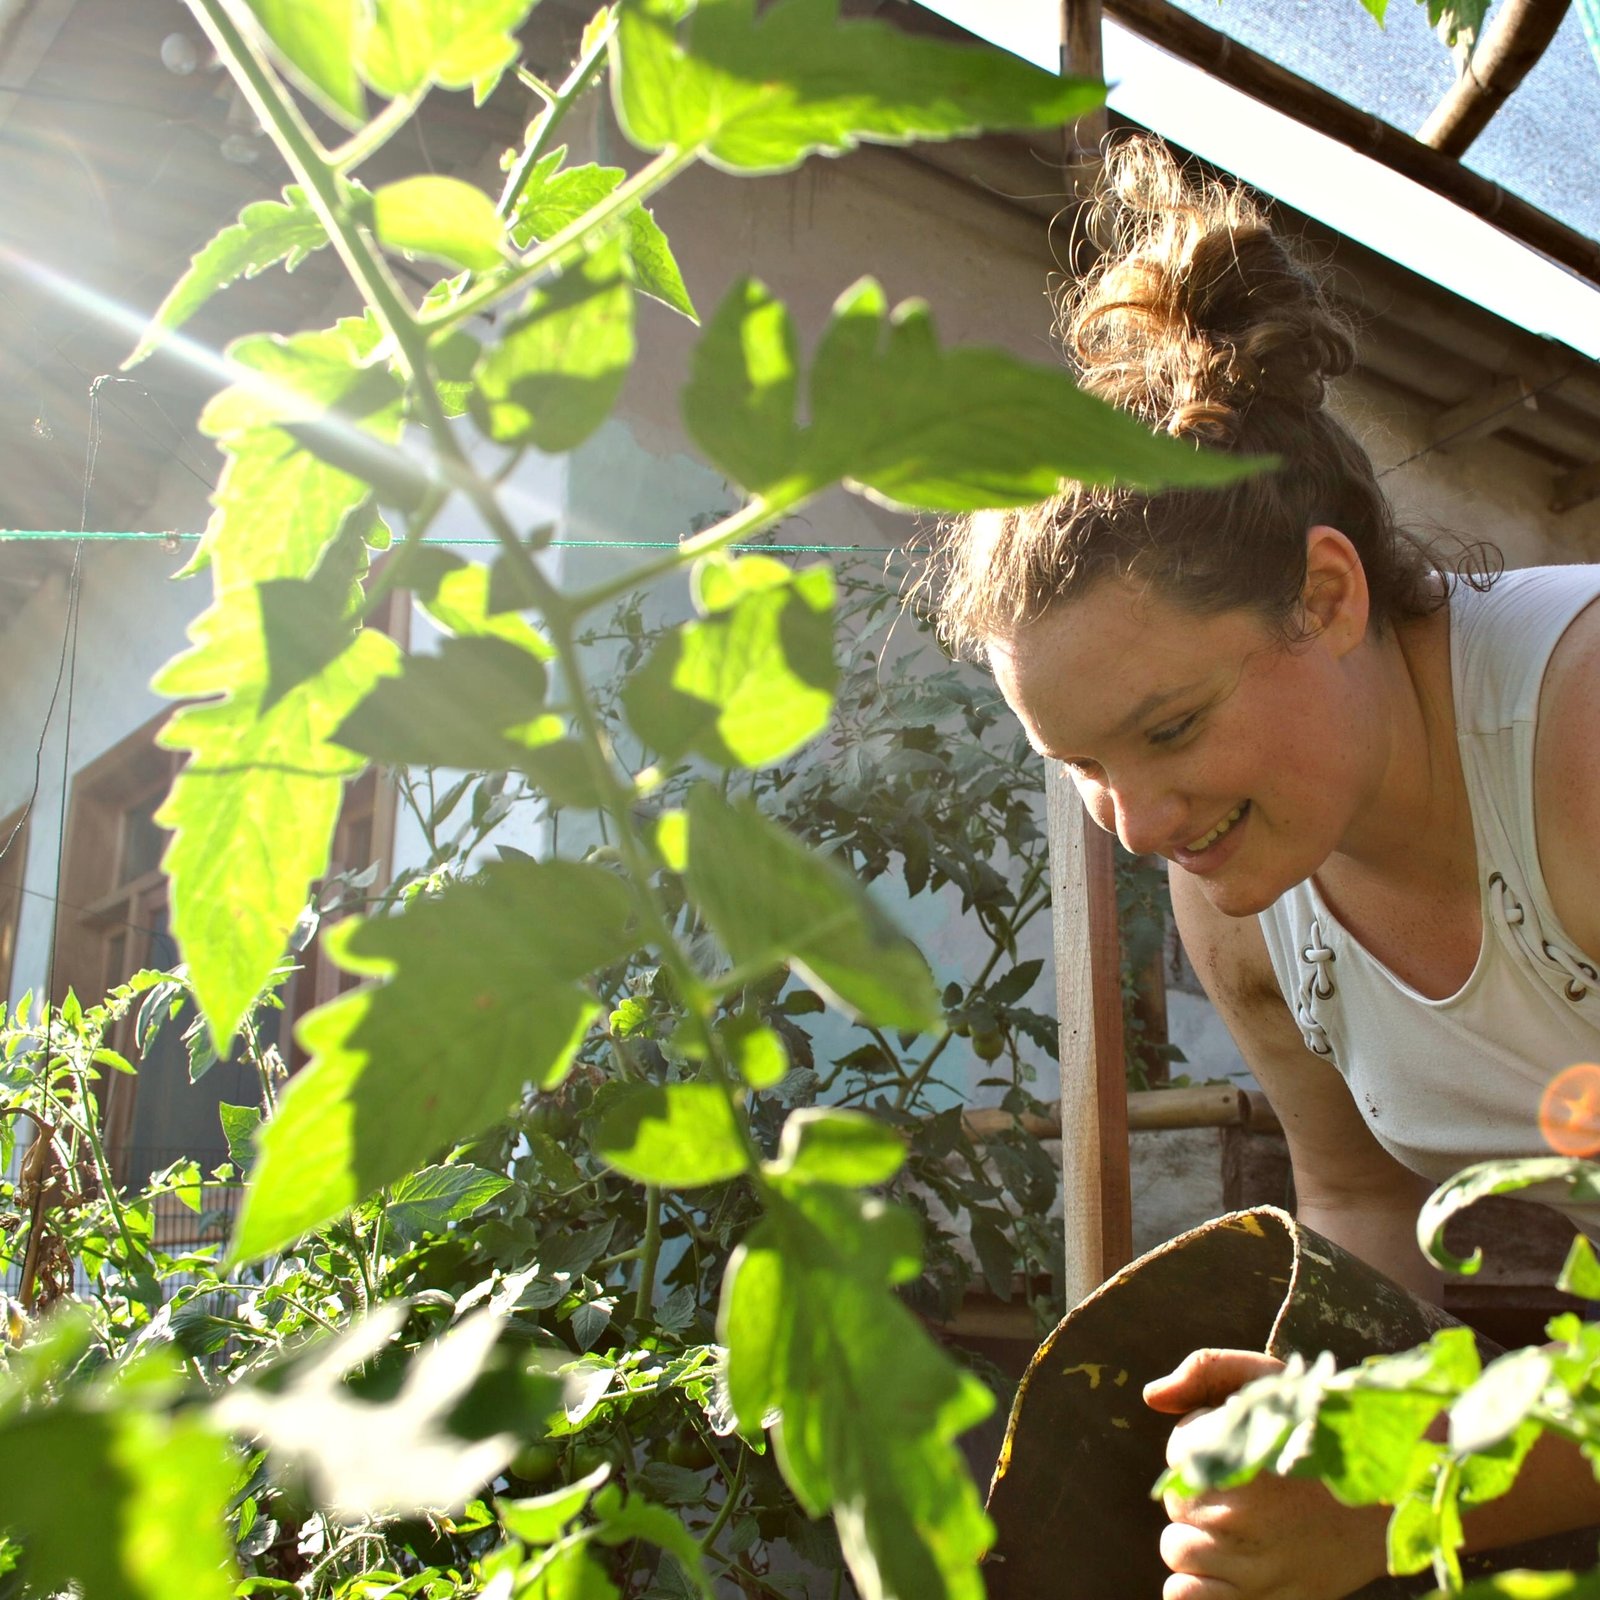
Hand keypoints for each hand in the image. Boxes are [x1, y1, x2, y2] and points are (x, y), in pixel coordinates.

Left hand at [1145, 1349, 1389, 1599]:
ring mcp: (1256, 1566)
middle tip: (1243, 1488)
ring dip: (1198, 1538)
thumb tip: (1152, 1396)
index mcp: (1240, 1456)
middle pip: (1175, 1504)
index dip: (1201, 1442)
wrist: (1393, 1499)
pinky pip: (1188, 1598)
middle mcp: (1242, 1515)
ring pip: (1177, 1552)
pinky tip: (1222, 1567)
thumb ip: (1206, 1370)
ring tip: (1238, 1527)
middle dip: (1199, 1492)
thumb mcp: (1271, 1380)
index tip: (1238, 1445)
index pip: (1178, 1451)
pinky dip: (1195, 1586)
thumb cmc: (1324, 1429)